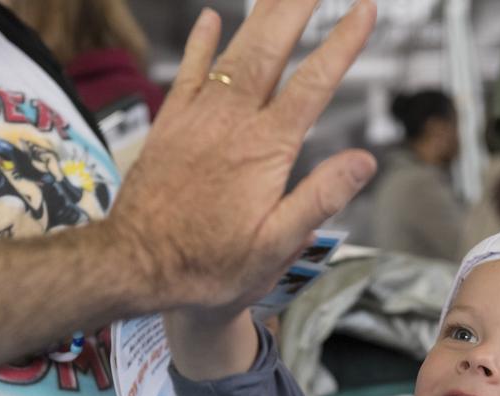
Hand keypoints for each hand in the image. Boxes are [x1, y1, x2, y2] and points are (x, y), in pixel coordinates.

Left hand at [104, 0, 377, 315]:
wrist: (135, 264)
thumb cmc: (207, 264)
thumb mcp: (275, 246)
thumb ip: (320, 198)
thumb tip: (363, 161)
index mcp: (266, 149)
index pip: (314, 84)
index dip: (343, 44)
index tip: (365, 11)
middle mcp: (232, 123)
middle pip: (271, 48)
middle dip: (298, 7)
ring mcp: (198, 118)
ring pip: (236, 51)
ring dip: (262, 15)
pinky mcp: (171, 124)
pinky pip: (189, 71)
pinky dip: (203, 42)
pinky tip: (212, 19)